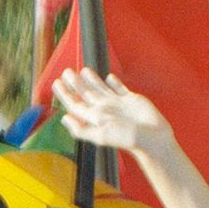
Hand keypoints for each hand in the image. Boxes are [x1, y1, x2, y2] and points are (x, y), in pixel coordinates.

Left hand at [48, 66, 177, 161]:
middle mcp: (105, 109)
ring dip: (91, 80)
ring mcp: (118, 104)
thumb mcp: (100, 134)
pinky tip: (109, 78)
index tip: (56, 82)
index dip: (65, 93)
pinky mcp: (131, 100)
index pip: (75, 103)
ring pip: (101, 89)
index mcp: (95, 117)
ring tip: (83, 70)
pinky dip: (114, 83)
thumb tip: (64, 119)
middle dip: (75, 83)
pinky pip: (120, 89)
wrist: (151, 137)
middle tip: (66, 71)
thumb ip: (81, 128)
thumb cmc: (127, 137)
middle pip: (86, 94)